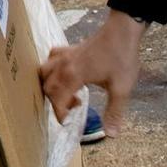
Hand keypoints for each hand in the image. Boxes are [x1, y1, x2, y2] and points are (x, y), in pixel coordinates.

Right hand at [42, 11, 144, 136]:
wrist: (122, 31)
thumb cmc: (121, 59)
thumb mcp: (121, 89)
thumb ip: (114, 112)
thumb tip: (111, 134)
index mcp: (73, 75)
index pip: (57, 98)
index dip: (59, 113)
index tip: (66, 123)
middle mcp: (63, 65)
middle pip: (47, 86)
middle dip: (55, 100)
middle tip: (74, 106)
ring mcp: (64, 55)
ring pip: (44, 71)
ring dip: (50, 85)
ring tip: (67, 91)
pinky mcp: (69, 48)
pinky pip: (51, 59)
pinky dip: (52, 69)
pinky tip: (64, 73)